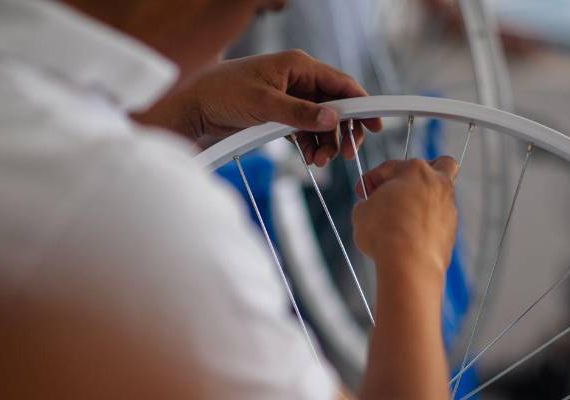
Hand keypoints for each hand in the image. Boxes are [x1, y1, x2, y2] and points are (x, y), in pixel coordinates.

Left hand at [135, 50, 381, 164]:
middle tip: (346, 154)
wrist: (194, 106)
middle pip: (336, 106)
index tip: (376, 126)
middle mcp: (299, 79)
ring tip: (320, 163)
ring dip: (326, 144)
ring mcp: (291, 98)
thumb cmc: (224, 94)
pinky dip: (311, 146)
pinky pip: (306, 131)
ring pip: (322, 123)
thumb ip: (300, 114)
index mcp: (299, 66)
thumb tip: (333, 120)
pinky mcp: (281, 114)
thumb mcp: (264, 105)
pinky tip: (310, 160)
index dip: (362, 105)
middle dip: (343, 131)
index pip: (341, 84)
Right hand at [352, 157, 459, 276]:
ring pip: (441, 196)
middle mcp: (437, 184)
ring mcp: (448, 208)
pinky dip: (426, 224)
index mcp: (415, 171)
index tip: (362, 192)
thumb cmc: (385, 233)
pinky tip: (410, 236)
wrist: (410, 264)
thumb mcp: (362, 212)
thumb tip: (372, 208)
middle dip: (423, 172)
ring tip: (401, 219)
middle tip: (402, 187)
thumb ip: (369, 203)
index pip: (390, 167)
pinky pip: (439, 221)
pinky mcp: (451, 231)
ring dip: (423, 202)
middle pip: (440, 164)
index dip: (371, 179)